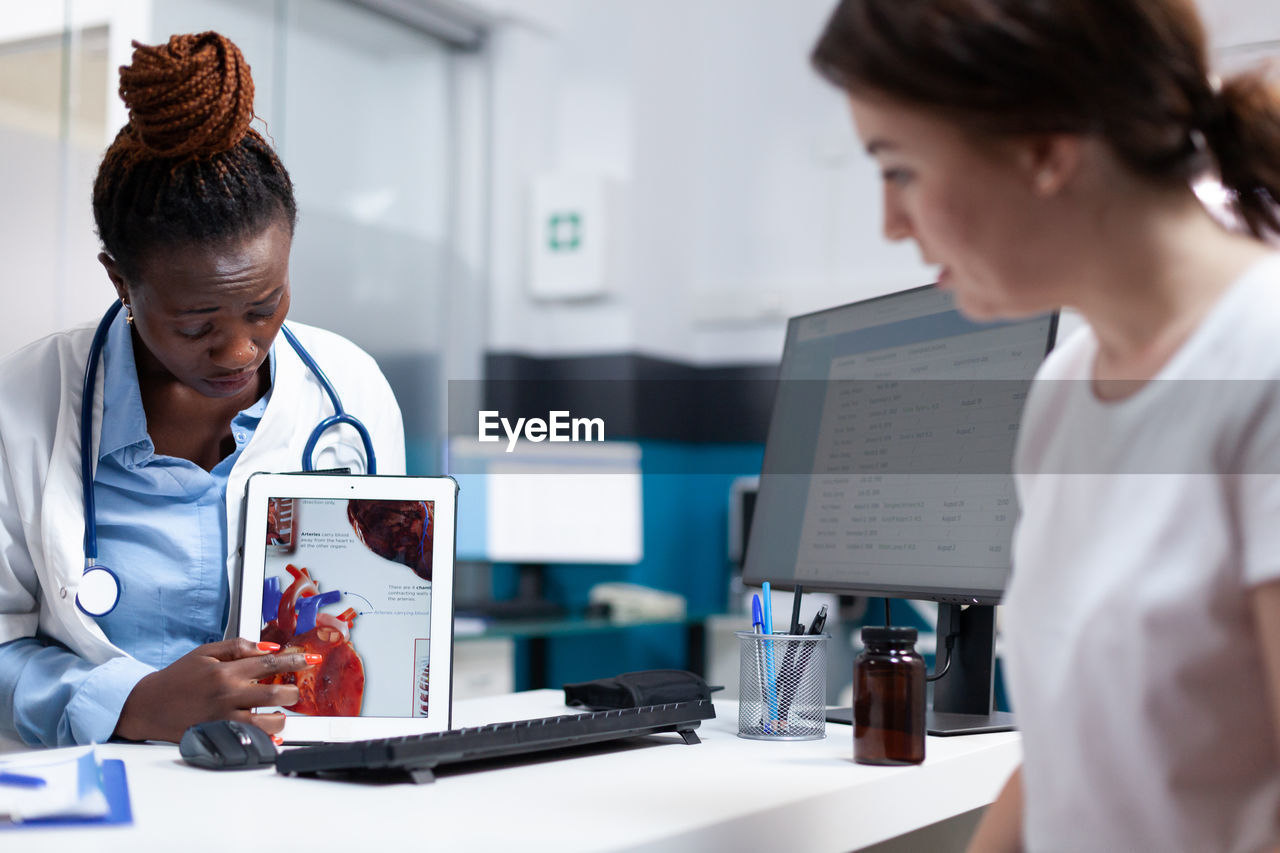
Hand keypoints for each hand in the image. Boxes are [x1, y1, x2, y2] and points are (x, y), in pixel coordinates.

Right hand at [114, 638, 317, 742]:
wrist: (147, 705)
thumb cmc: (177, 678)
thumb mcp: (205, 653)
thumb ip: (238, 647)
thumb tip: (269, 648)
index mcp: (225, 672)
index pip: (269, 664)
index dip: (294, 661)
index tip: (310, 660)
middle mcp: (227, 696)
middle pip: (274, 695)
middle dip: (292, 692)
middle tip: (293, 691)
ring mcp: (223, 719)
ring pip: (266, 722)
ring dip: (281, 718)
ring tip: (281, 713)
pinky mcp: (218, 736)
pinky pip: (249, 740)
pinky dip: (265, 738)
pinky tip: (272, 733)